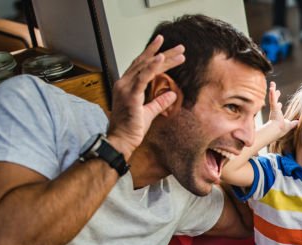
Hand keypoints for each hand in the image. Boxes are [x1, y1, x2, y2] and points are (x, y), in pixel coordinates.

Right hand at [106, 35, 185, 159]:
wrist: (121, 141)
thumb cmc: (131, 129)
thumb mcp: (149, 113)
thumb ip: (159, 102)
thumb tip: (172, 94)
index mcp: (127, 86)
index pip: (143, 66)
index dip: (155, 56)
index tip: (168, 50)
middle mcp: (124, 83)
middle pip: (146, 62)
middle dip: (164, 52)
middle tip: (180, 47)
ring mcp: (126, 88)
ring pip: (146, 66)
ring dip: (164, 57)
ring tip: (179, 51)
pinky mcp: (131, 95)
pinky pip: (142, 77)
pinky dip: (152, 67)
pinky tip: (162, 58)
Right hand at [265, 81, 297, 138]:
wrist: (277, 130)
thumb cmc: (282, 129)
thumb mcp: (289, 125)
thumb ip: (293, 123)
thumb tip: (298, 122)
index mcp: (277, 116)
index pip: (277, 109)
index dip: (278, 106)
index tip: (280, 104)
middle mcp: (274, 111)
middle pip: (274, 101)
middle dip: (275, 96)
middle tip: (276, 90)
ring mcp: (273, 109)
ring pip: (272, 97)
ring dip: (272, 90)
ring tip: (272, 83)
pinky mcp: (273, 107)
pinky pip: (272, 98)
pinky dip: (272, 92)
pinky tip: (272, 87)